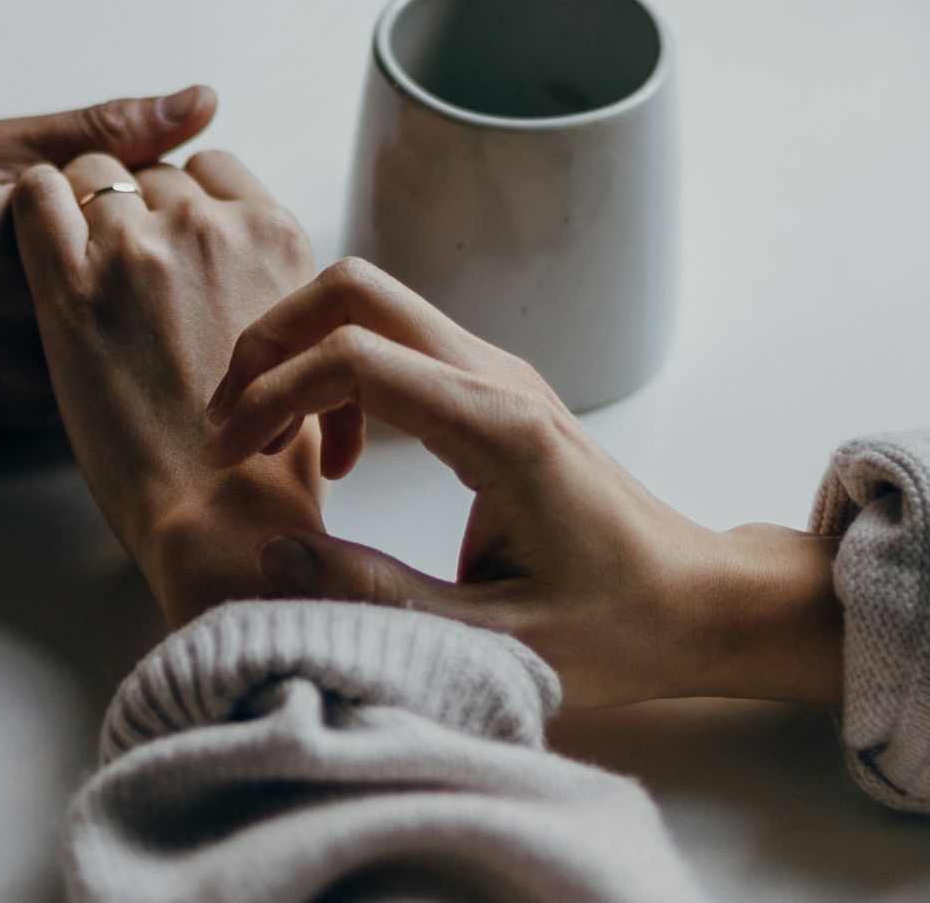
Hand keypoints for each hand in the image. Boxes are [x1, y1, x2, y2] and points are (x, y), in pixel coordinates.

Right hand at [0, 87, 218, 427]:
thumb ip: (101, 132)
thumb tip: (201, 102)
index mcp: (48, 259)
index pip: (170, 221)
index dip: (154, 191)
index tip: (109, 177)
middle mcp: (54, 341)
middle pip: (165, 289)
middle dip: (152, 250)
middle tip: (90, 220)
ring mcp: (45, 393)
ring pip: (136, 340)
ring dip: (130, 304)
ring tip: (32, 271)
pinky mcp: (31, 425)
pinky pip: (100, 376)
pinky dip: (96, 343)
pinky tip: (26, 312)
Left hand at [9, 150, 323, 627]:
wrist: (219, 514)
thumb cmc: (264, 453)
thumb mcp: (300, 341)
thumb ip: (271, 282)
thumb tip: (243, 267)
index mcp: (275, 235)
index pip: (214, 168)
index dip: (184, 199)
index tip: (168, 240)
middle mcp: (211, 226)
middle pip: (152, 172)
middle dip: (133, 209)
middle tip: (120, 273)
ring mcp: (139, 247)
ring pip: (93, 173)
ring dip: (82, 209)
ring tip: (78, 268)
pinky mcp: (71, 284)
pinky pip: (36, 192)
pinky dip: (34, 205)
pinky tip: (37, 245)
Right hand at [204, 258, 842, 707]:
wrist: (700, 602)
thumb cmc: (617, 627)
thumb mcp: (491, 640)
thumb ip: (376, 596)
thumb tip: (272, 556)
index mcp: (498, 429)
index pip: (353, 357)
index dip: (270, 395)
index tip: (229, 458)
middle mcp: (498, 378)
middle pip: (356, 289)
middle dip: (271, 341)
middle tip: (232, 425)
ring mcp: (500, 373)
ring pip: (373, 305)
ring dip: (302, 355)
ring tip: (272, 444)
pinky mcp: (496, 389)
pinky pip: (397, 343)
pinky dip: (341, 375)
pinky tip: (340, 457)